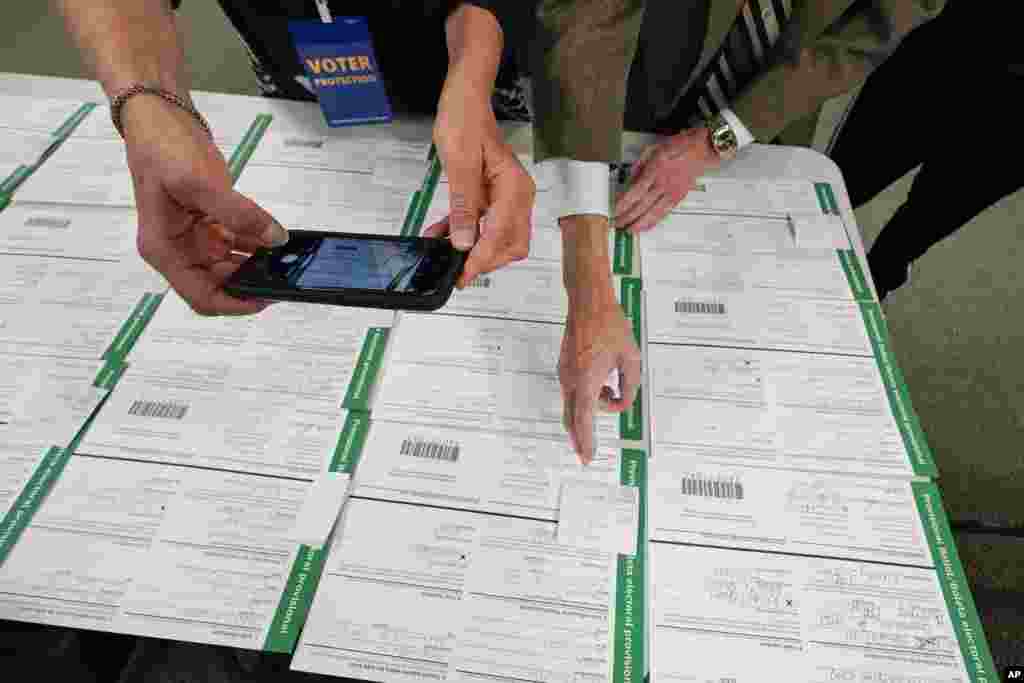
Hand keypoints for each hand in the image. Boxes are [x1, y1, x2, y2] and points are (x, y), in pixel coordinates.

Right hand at [122, 95, 287, 315]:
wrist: (159, 116)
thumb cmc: (162, 147)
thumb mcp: (198, 182)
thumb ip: (238, 214)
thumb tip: (275, 238)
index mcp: (165, 249)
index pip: (201, 296)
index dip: (234, 303)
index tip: (266, 297)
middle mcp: (179, 249)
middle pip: (219, 285)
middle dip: (251, 282)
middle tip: (286, 275)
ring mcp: (194, 237)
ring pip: (231, 266)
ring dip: (257, 264)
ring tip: (288, 260)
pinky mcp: (210, 222)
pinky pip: (237, 243)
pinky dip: (256, 244)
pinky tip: (276, 240)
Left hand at [424, 62, 534, 288]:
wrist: (465, 99)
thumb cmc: (465, 121)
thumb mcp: (459, 164)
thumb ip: (463, 206)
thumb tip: (464, 242)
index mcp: (514, 187)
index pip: (502, 235)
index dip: (482, 259)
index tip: (464, 274)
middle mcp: (518, 195)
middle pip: (510, 245)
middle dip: (485, 261)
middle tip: (456, 272)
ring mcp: (507, 197)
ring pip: (499, 239)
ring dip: (474, 250)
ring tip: (444, 253)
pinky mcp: (494, 197)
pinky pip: (485, 225)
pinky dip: (467, 235)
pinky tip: (442, 236)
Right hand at [558, 215, 641, 463]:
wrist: (588, 300)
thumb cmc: (610, 325)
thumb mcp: (631, 358)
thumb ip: (630, 386)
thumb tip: (622, 401)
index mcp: (587, 381)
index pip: (584, 421)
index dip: (586, 442)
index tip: (587, 458)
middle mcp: (571, 380)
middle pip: (573, 418)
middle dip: (583, 434)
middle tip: (587, 452)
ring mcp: (564, 373)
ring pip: (575, 404)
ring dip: (593, 406)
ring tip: (614, 387)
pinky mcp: (564, 366)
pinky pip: (574, 390)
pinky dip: (588, 395)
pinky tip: (604, 379)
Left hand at [614, 127, 719, 232]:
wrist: (702, 149)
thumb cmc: (680, 146)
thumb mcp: (654, 149)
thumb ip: (640, 165)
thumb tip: (631, 178)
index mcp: (655, 169)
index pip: (635, 192)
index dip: (623, 204)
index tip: (614, 210)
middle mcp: (664, 183)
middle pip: (642, 205)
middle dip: (627, 217)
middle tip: (617, 223)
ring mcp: (672, 191)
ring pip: (653, 212)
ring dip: (639, 223)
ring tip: (629, 230)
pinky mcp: (679, 197)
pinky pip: (664, 212)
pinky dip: (654, 221)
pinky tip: (646, 226)